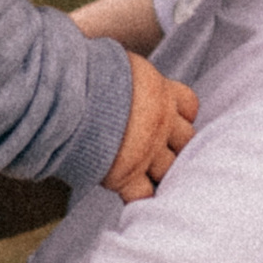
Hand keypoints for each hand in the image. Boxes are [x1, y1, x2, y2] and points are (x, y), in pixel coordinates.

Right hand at [102, 48, 197, 203]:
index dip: (181, 115)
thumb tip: (117, 67)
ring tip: (147, 175)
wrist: (72, 94)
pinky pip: (143, 195)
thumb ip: (130, 76)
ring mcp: (147, 151)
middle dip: (177, 147)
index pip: (189, 105)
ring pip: (170, 170)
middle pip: (187, 142)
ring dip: (160, 173)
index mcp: (160, 91)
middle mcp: (161, 123)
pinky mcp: (127, 174)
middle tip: (160, 150)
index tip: (169, 119)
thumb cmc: (87, 71)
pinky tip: (131, 195)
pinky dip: (139, 198)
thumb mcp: (119, 64)